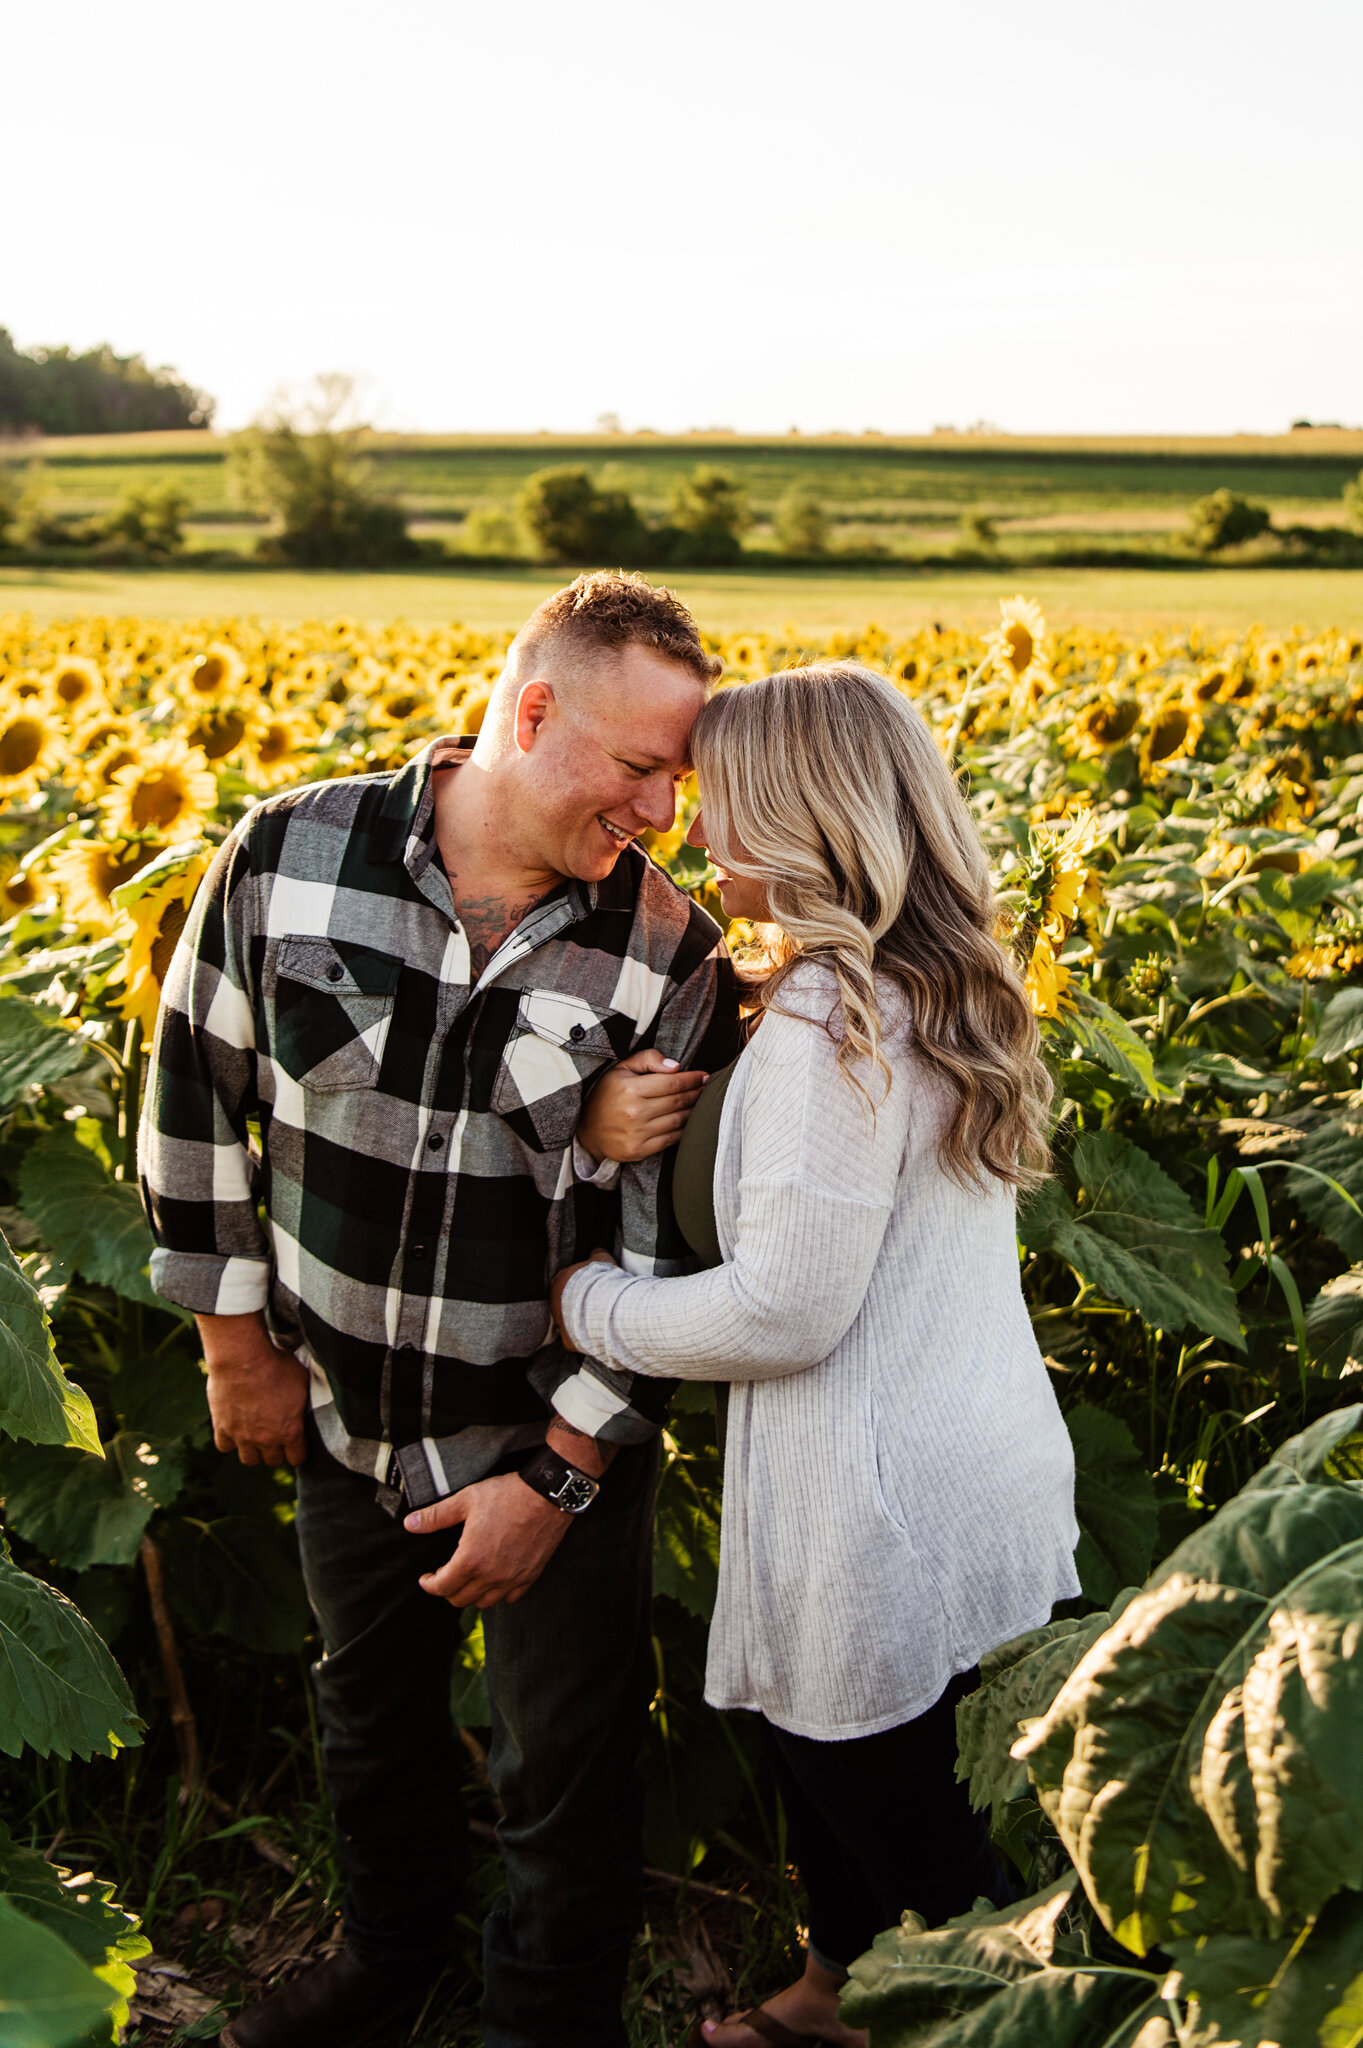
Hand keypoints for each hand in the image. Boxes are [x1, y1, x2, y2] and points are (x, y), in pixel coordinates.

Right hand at [197, 1311, 308, 1467]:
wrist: (242, 1358)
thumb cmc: (276, 1365)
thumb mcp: (302, 1380)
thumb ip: (304, 1401)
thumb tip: (307, 1405)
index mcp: (291, 1431)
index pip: (297, 1458)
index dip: (297, 1450)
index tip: (295, 1443)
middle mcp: (267, 1439)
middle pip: (273, 1461)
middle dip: (276, 1451)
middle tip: (274, 1437)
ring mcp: (243, 1436)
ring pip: (249, 1460)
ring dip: (253, 1451)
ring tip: (254, 1437)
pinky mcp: (222, 1428)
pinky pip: (225, 1447)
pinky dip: (229, 1440)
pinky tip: (234, 1428)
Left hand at [404, 1472, 572, 1606]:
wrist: (547, 1496)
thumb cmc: (507, 1495)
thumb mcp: (466, 1500)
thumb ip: (435, 1516)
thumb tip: (409, 1523)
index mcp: (471, 1559)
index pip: (442, 1587)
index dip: (429, 1585)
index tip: (426, 1579)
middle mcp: (491, 1576)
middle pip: (460, 1599)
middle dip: (447, 1590)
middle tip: (444, 1575)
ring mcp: (512, 1579)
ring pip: (484, 1603)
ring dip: (471, 1594)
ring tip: (467, 1578)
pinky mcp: (530, 1576)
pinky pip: (510, 1598)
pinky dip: (498, 1594)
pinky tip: (494, 1579)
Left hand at [550, 1249, 617, 1351]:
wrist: (605, 1307)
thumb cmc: (602, 1280)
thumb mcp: (602, 1259)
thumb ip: (596, 1255)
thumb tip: (597, 1252)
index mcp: (559, 1282)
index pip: (563, 1282)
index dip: (576, 1285)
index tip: (588, 1287)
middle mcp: (554, 1304)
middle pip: (562, 1303)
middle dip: (575, 1304)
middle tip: (593, 1303)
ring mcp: (559, 1324)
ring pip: (567, 1322)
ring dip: (579, 1321)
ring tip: (596, 1319)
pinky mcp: (568, 1341)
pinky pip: (575, 1340)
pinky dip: (584, 1338)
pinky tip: (595, 1335)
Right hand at [578, 1049, 706, 1163]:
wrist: (586, 1131)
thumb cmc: (606, 1095)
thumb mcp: (620, 1069)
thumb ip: (647, 1059)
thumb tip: (675, 1066)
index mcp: (630, 1088)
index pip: (672, 1082)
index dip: (692, 1079)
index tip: (704, 1076)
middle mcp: (634, 1112)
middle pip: (678, 1101)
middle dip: (697, 1093)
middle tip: (708, 1088)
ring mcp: (637, 1133)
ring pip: (678, 1120)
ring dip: (694, 1111)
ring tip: (701, 1103)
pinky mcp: (639, 1150)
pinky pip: (671, 1139)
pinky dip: (684, 1130)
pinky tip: (690, 1122)